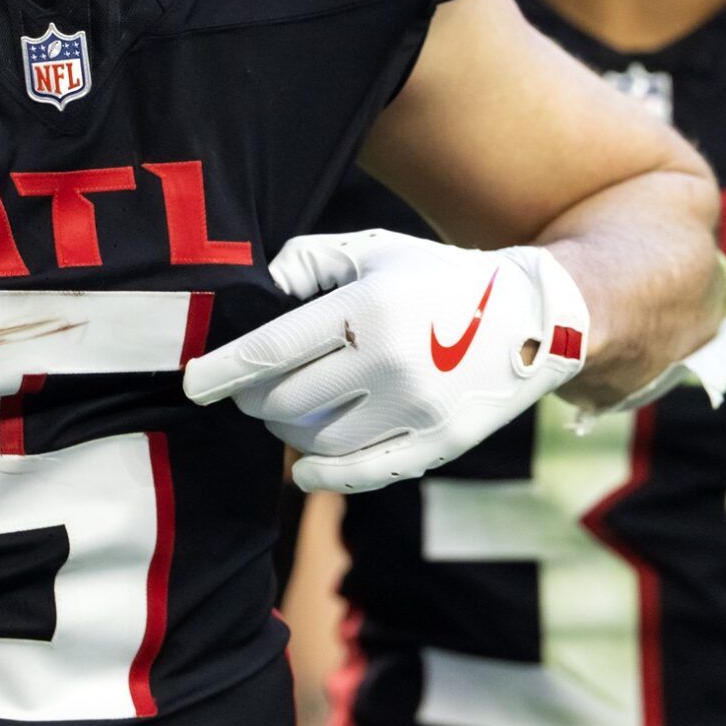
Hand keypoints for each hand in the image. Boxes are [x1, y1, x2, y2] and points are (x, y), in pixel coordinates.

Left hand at [182, 229, 588, 490]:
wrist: (535, 317)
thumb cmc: (436, 278)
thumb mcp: (373, 248)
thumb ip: (307, 262)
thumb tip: (254, 295)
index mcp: (366, 307)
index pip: (271, 349)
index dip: (221, 371)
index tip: (191, 384)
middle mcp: (388, 361)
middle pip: (284, 401)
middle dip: (253, 398)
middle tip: (251, 389)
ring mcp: (415, 408)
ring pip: (315, 440)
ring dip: (286, 430)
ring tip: (286, 411)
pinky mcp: (438, 444)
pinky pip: (360, 474)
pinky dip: (320, 477)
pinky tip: (302, 470)